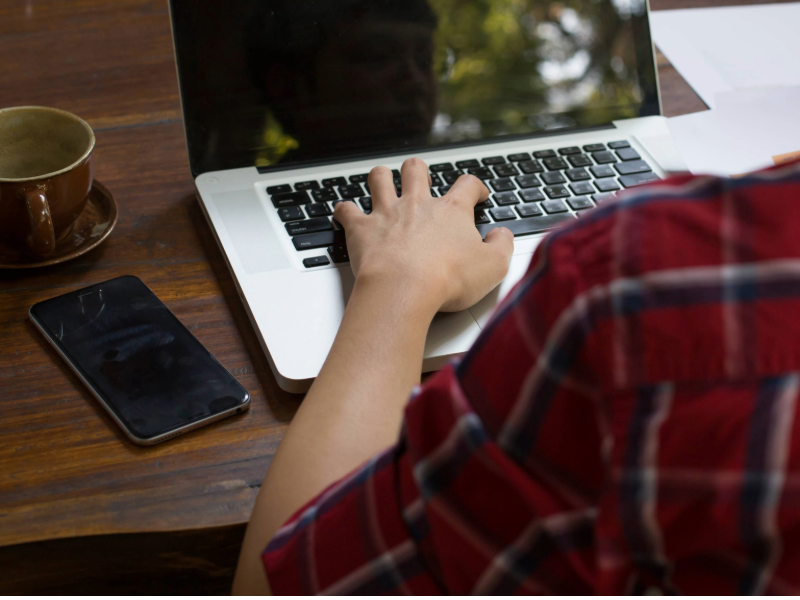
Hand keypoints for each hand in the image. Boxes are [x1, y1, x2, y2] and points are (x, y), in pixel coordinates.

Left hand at [333, 157, 513, 313]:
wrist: (405, 290)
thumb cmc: (447, 280)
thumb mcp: (493, 267)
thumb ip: (502, 247)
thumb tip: (503, 236)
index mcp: (451, 211)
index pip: (467, 184)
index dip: (475, 187)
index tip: (477, 194)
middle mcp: (417, 204)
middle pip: (416, 169)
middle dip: (418, 170)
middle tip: (420, 178)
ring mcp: (386, 213)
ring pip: (379, 178)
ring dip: (380, 178)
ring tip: (381, 181)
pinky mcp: (361, 230)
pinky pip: (346, 210)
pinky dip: (343, 210)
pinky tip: (344, 213)